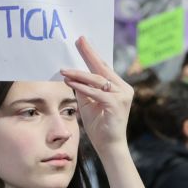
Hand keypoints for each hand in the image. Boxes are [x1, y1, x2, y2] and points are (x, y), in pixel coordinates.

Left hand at [61, 36, 132, 152]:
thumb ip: (85, 90)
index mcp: (119, 87)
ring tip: (64, 70)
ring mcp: (122, 96)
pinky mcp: (116, 104)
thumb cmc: (100, 127)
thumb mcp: (90, 104)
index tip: (82, 42)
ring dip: (79, 74)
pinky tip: (70, 82)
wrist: (110, 146)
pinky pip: (96, 92)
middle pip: (103, 68)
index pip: (104, 68)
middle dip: (89, 54)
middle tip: (79, 41)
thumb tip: (73, 76)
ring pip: (98, 80)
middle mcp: (124, 89)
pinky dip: (82, 87)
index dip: (92, 55)